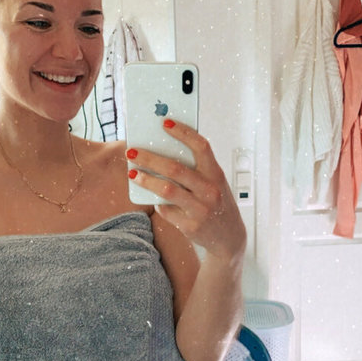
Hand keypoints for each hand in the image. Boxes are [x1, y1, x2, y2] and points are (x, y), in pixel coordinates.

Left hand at [126, 119, 246, 261]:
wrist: (229, 237)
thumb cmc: (217, 203)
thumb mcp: (214, 183)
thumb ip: (196, 169)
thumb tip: (163, 151)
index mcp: (216, 174)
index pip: (201, 147)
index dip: (183, 133)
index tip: (165, 123)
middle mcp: (210, 191)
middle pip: (175, 168)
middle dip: (150, 158)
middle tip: (132, 152)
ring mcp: (200, 210)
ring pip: (167, 190)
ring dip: (146, 180)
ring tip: (133, 172)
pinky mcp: (190, 226)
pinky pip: (166, 210)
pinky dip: (157, 202)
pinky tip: (153, 197)